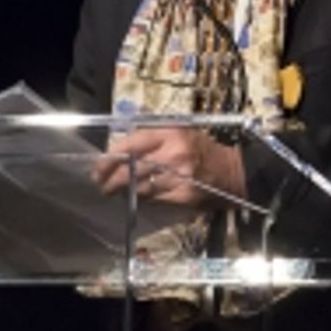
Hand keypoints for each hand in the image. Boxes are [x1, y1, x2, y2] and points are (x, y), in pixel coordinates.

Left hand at [97, 125, 245, 209]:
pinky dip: (143, 200)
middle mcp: (173, 153)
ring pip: (141, 188)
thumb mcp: (180, 130)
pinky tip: (139, 198)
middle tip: (102, 185)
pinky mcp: (183, 195)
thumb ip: (152, 133)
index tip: (99, 166)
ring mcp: (179, 176)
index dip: (111, 157)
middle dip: (112, 181)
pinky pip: (154, 200)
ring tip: (117, 192)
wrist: (231, 171)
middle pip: (132, 169)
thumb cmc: (201, 149)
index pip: (132, 144)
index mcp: (171, 133)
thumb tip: (123, 143)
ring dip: (126, 192)